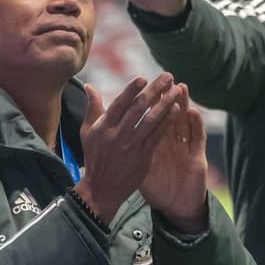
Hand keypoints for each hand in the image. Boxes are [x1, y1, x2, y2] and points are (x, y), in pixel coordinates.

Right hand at [75, 74, 183, 224]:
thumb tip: (89, 86)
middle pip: (139, 108)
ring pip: (151, 120)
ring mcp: (132, 145)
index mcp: (104, 126)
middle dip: (154, 90)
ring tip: (176, 90)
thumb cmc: (94, 158)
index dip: (131, 90)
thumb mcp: (88, 132)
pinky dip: (167, 121)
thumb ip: (92, 108)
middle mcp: (118, 134)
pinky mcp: (143, 156)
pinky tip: (177, 110)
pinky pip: (158, 135)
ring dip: (166, 102)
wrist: (101, 188)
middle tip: (167, 76)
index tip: (143, 78)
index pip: (119, 103)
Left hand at [140, 84, 208, 232]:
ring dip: (184, 103)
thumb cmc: (158, 187)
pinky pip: (197, 138)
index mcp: (157, 141)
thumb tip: (112, 137)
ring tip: (181, 87)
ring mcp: (186, 147)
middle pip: (170, 114)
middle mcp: (173, 141)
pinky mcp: (198, 157)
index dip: (149, 102)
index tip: (143, 83)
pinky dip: (196, 124)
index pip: (152, 117)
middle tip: (166, 78)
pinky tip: (193, 112)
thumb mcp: (140, 167)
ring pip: (185, 121)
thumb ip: (129, 151)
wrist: (176, 204)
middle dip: (166, 96)